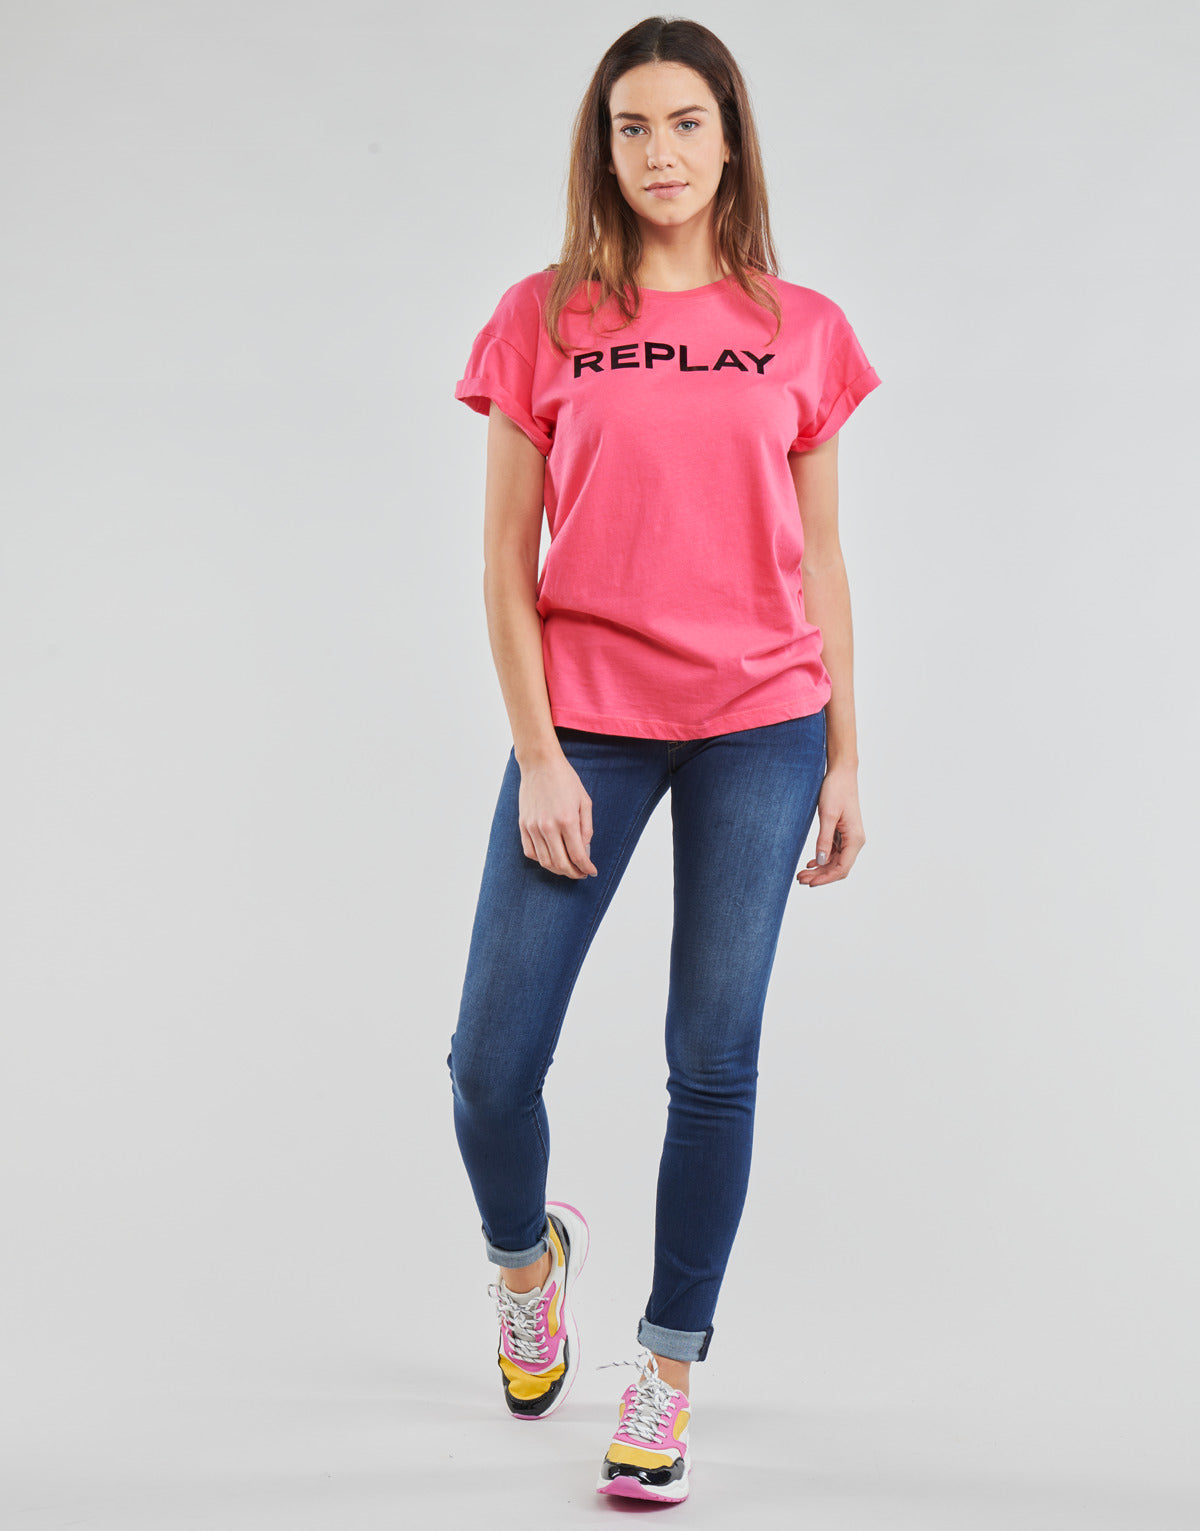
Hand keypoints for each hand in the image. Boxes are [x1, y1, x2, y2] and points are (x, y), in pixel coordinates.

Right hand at [518, 751, 597, 878]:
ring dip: (558, 870)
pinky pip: (530, 852)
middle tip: (581, 873)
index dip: (586, 868)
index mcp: (567, 821)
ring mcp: (533, 827)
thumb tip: (585, 850)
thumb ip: (587, 828)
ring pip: (545, 861)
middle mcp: (548, 827)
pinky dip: (542, 860)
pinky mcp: (523, 825)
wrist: (540, 764)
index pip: (578, 856)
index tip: (592, 872)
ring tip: (568, 868)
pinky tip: (551, 858)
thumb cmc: (565, 780)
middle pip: (561, 863)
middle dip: (574, 873)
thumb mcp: (584, 801)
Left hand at [796, 765, 863, 886]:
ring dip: (820, 869)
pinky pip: (833, 852)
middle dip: (820, 876)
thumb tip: (820, 862)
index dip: (825, 878)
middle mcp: (855, 841)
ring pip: (835, 861)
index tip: (810, 883)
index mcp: (855, 839)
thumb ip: (824, 840)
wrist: (841, 773)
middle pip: (838, 867)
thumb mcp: (828, 815)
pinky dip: (822, 859)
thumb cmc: (836, 790)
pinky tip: (810, 863)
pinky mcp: (842, 832)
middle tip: (800, 878)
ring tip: (801, 873)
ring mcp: (849, 837)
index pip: (842, 868)